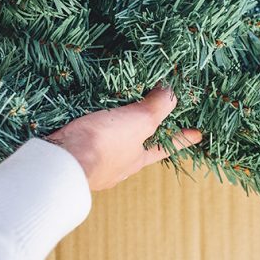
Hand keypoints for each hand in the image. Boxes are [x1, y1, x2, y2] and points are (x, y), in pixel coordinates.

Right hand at [47, 86, 202, 190]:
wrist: (61, 160)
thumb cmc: (105, 144)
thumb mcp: (138, 122)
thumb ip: (156, 108)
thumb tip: (171, 94)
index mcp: (135, 159)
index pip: (165, 146)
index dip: (181, 138)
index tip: (198, 134)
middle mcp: (116, 165)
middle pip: (135, 146)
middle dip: (141, 133)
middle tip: (148, 117)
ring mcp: (92, 162)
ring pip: (109, 143)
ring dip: (111, 127)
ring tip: (111, 110)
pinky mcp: (71, 153)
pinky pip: (85, 138)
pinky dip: (88, 127)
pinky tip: (82, 116)